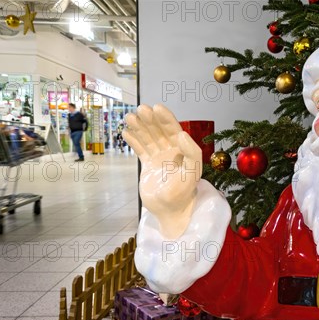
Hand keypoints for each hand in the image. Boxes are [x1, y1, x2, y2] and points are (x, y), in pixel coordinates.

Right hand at [124, 104, 201, 237]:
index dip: (166, 118)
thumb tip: (182, 134)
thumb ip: (192, 153)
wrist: (170, 211)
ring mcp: (159, 158)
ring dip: (140, 127)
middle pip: (159, 131)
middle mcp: (172, 152)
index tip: (156, 107)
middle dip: (150, 119)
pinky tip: (126, 132)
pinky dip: (134, 141)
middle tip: (140, 109)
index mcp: (184, 151)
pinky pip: (140, 149)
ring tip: (130, 117)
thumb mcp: (192, 173)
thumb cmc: (184, 193)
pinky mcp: (148, 166)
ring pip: (148, 138)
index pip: (174, 130)